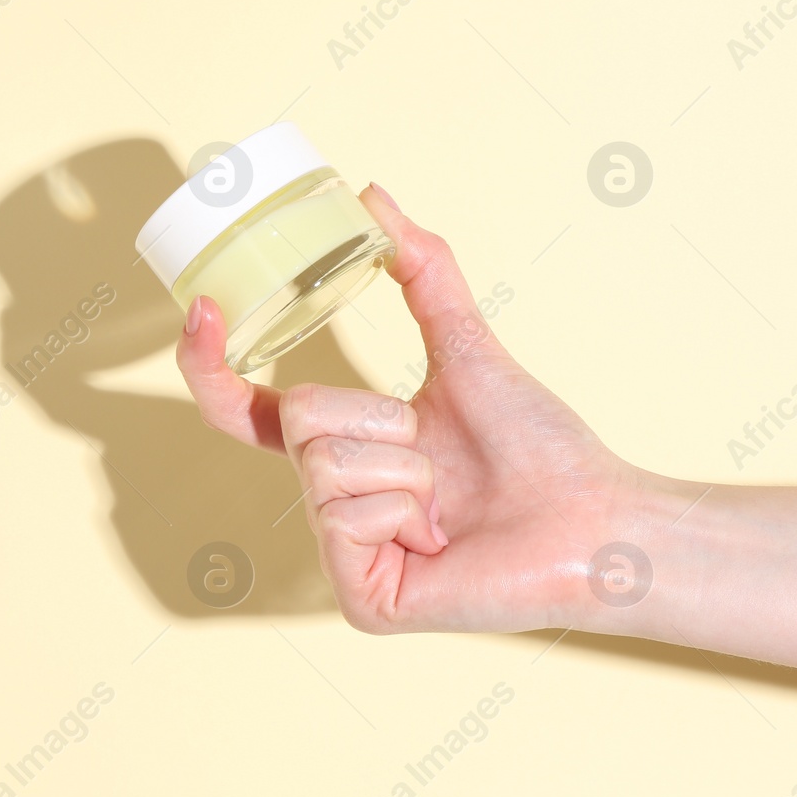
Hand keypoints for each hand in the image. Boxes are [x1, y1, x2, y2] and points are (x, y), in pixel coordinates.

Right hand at [176, 184, 648, 633]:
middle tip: (437, 454)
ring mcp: (345, 557)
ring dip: (404, 465)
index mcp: (350, 451)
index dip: (212, 364)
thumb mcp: (466, 345)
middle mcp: (335, 504)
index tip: (202, 309)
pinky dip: (403, 512)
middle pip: (301, 417)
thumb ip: (421, 270)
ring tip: (449, 500)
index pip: (254, 410)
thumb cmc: (541, 447)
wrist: (594, 517)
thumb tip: (372, 195)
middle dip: (381, 418)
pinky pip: (343, 520)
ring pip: (323, 465)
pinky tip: (441, 539)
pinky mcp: (362, 601)